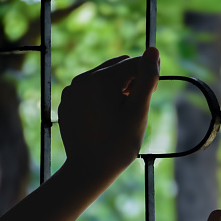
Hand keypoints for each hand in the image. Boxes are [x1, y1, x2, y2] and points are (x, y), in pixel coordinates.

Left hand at [58, 47, 159, 177]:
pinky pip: (90, 89)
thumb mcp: (138, 111)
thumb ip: (147, 78)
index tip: (149, 98)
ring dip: (118, 89)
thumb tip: (153, 50)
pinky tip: (106, 118)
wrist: (88, 170)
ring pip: (104, 77)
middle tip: (135, 108)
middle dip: (132, 82)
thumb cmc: (118, 143)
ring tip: (121, 114)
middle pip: (118, 67)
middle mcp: (82, 79)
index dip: (148, 78)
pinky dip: (102, 97)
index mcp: (100, 79)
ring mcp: (71, 90)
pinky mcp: (67, 101)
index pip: (134, 64)